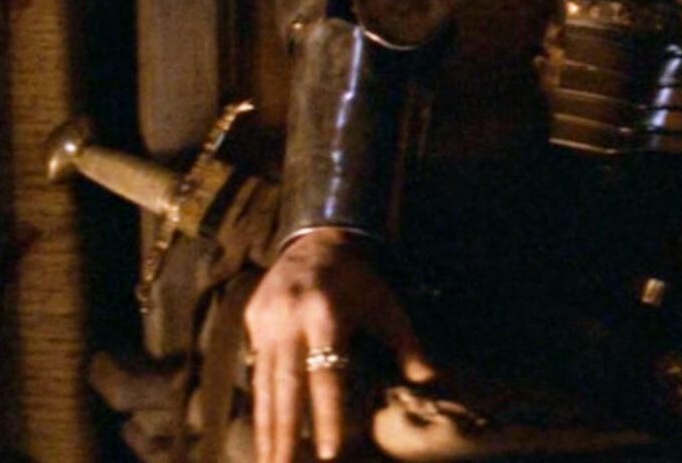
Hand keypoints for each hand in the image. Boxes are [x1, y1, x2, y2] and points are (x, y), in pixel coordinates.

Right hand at [243, 228, 431, 462]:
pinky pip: (255, 369)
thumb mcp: (388, 305)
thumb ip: (406, 343)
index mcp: (327, 315)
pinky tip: (261, 431)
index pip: (327, 377)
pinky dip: (258, 403)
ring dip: (265, 427)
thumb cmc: (361, 280)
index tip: (329, 452)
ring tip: (268, 462)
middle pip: (286, 388)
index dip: (328, 415)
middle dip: (284, 434)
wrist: (319, 240)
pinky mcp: (252, 321)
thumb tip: (429, 378)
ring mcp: (266, 321)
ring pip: (264, 384)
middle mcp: (290, 320)